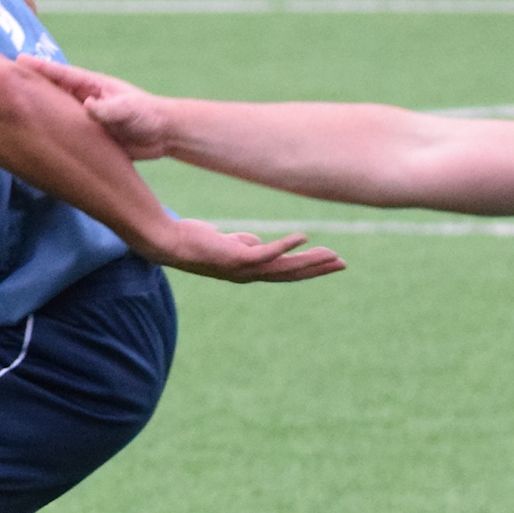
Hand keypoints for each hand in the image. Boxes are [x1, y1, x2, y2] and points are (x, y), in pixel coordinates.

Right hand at [19, 56, 177, 159]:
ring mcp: (80, 116)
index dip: (38, 68)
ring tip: (4, 109)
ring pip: (51, 112)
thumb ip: (108, 109)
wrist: (161, 135)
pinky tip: (29, 139)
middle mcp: (81, 98)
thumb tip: (86, 107)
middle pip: (48, 90)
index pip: (58, 74)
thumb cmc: (147, 114)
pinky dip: (47, 134)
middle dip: (25, 85)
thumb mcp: (129, 109)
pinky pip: (61, 133)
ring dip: (32, 110)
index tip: (17, 61)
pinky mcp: (84, 134)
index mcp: (90, 85)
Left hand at [143, 218, 343, 283]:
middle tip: (342, 264)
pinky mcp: (236, 257)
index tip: (330, 261)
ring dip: (310, 261)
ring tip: (331, 255)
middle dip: (318, 268)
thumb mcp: (227, 243)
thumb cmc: (197, 241)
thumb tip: (256, 241)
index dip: (309, 268)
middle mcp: (250, 274)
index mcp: (251, 271)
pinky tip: (303, 237)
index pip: (286, 271)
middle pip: (291, 273)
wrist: (171, 244)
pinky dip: (286, 246)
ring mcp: (244, 268)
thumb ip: (244, 244)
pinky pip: (266, 252)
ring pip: (284, 267)